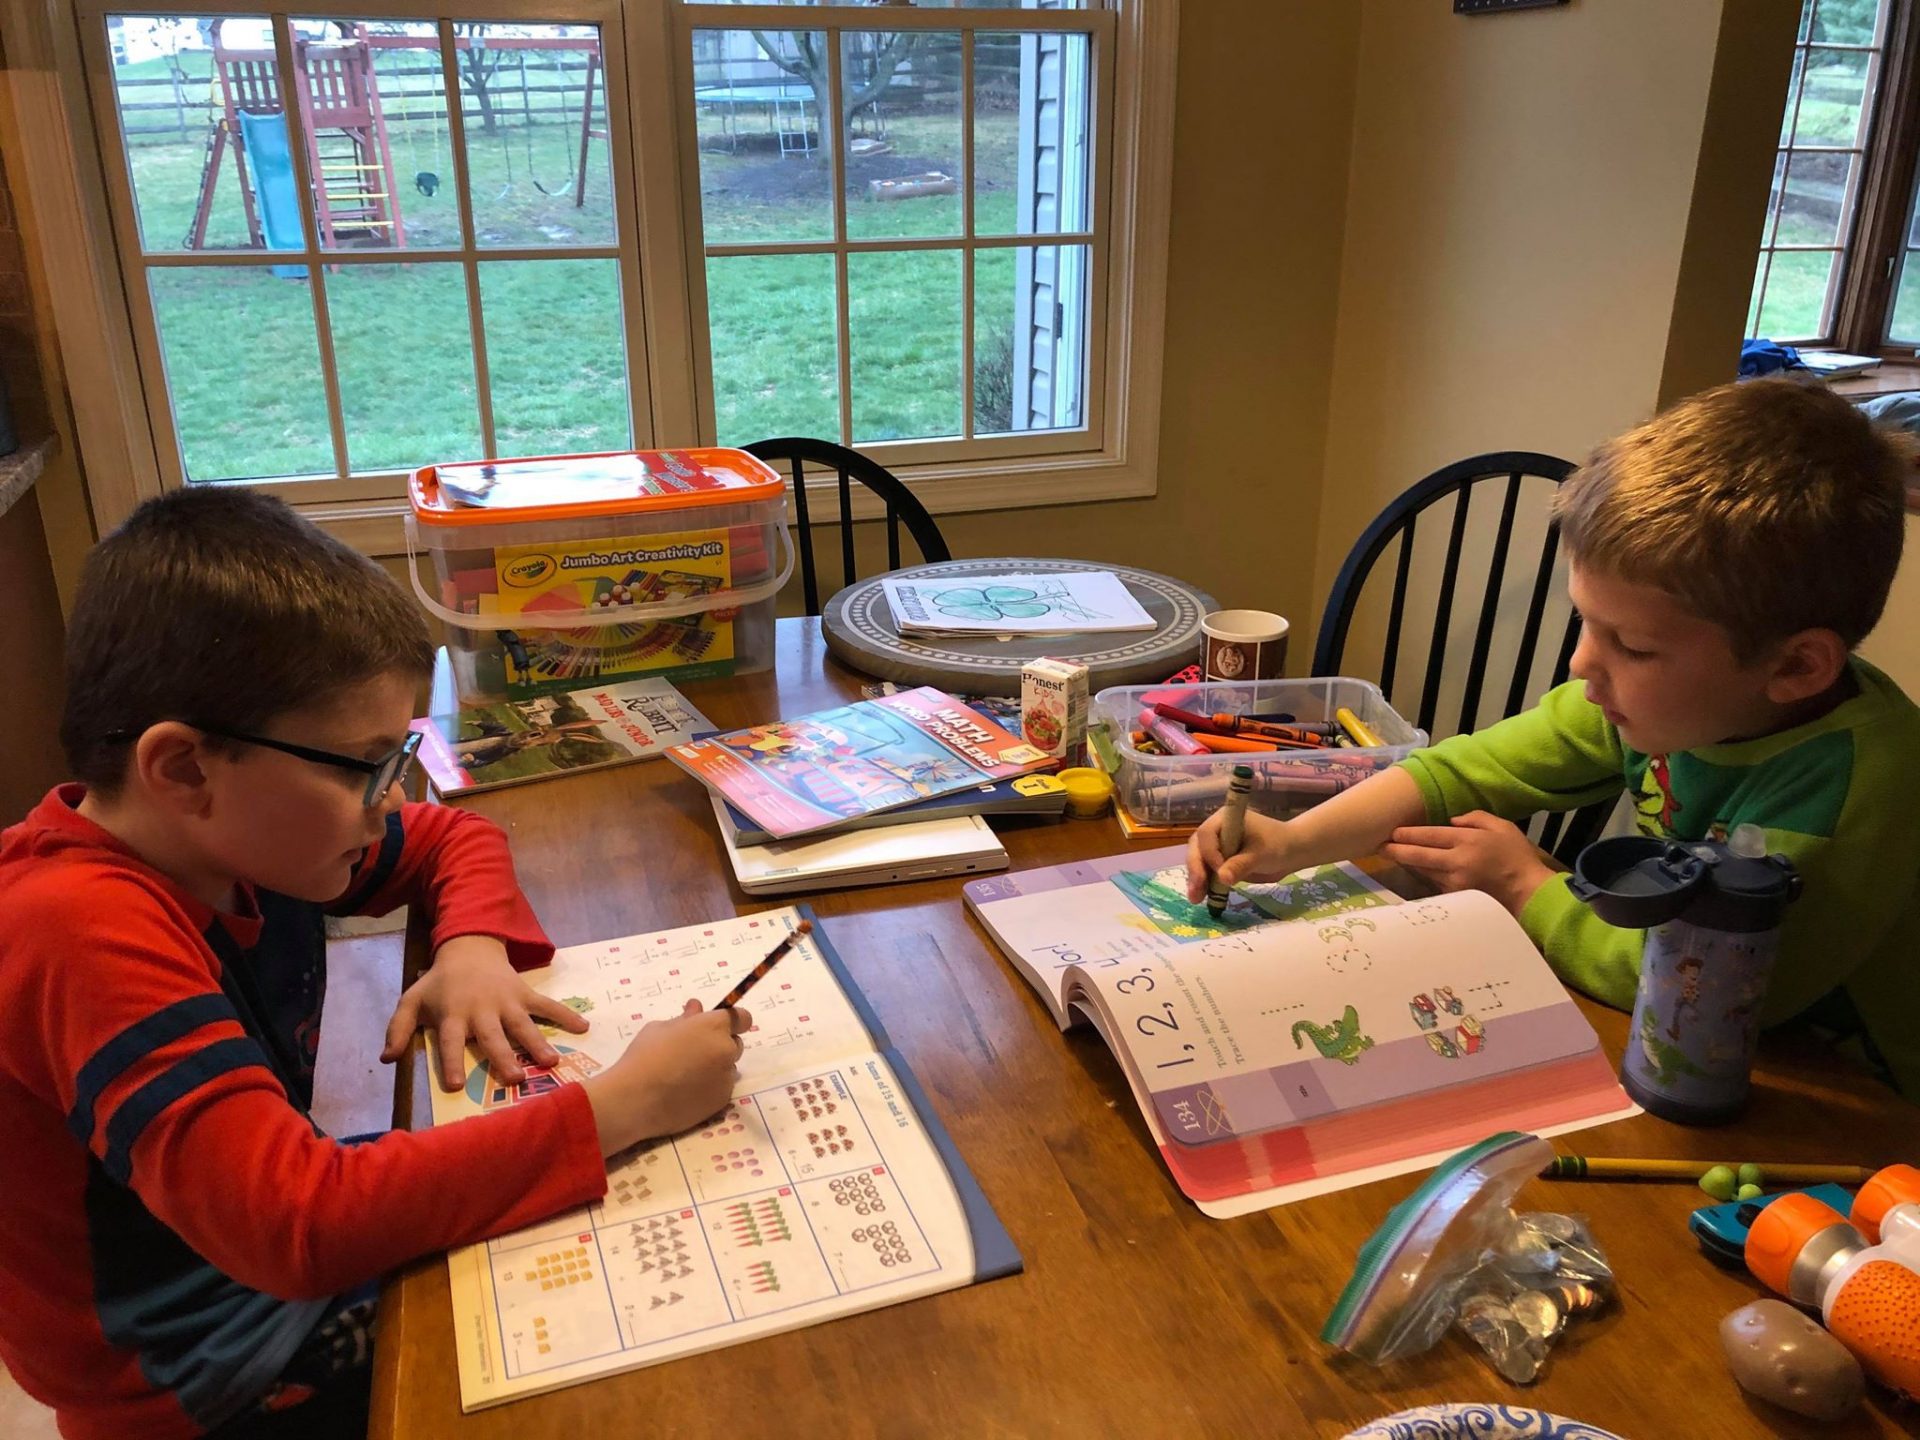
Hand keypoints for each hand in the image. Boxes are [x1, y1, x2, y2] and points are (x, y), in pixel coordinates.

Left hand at [383, 934, 591, 1089]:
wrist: (469, 948)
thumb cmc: (439, 984)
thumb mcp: (412, 1001)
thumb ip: (398, 1029)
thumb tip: (387, 1059)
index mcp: (453, 1014)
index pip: (450, 1042)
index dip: (452, 1062)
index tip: (456, 1086)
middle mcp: (481, 1009)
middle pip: (493, 1036)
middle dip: (503, 1056)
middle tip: (515, 1078)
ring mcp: (506, 1001)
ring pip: (523, 1024)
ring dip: (537, 1042)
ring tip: (551, 1062)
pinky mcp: (524, 993)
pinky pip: (547, 1005)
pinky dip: (565, 1014)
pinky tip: (584, 1027)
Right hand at [583, 1000, 751, 1154]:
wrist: (637, 1099)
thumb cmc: (644, 1056)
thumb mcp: (659, 1028)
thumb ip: (684, 1019)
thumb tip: (696, 1010)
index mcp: (714, 1027)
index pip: (742, 1018)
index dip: (733, 1021)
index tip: (718, 1026)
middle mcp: (726, 1050)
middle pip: (735, 1043)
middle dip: (720, 1044)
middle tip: (695, 1051)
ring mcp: (726, 1077)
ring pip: (728, 1067)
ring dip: (715, 1066)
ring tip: (687, 1075)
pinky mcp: (722, 1100)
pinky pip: (721, 1087)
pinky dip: (710, 1087)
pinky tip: (687, 1091)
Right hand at [1185, 809, 1300, 903]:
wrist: (1291, 852)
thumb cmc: (1278, 845)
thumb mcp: (1260, 854)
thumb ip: (1240, 865)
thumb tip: (1222, 878)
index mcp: (1224, 820)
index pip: (1206, 835)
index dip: (1209, 853)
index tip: (1220, 872)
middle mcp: (1216, 831)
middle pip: (1197, 848)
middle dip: (1196, 870)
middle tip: (1196, 891)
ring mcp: (1217, 847)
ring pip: (1199, 862)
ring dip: (1196, 880)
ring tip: (1196, 899)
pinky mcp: (1220, 861)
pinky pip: (1208, 872)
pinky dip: (1205, 885)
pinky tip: (1202, 898)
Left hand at [1379, 811, 1555, 915]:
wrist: (1529, 893)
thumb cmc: (1517, 857)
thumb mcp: (1501, 827)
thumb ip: (1475, 819)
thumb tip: (1451, 822)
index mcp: (1467, 842)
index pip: (1429, 836)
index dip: (1408, 834)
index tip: (1392, 832)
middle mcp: (1456, 862)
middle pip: (1418, 855)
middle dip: (1396, 850)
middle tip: (1379, 846)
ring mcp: (1455, 883)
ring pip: (1424, 870)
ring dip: (1408, 863)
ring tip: (1393, 855)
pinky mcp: (1457, 898)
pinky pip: (1435, 884)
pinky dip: (1425, 876)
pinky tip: (1417, 871)